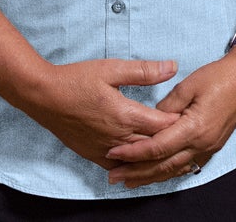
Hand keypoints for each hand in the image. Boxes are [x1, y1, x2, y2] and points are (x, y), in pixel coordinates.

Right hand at [18, 58, 181, 169]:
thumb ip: (144, 71)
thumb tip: (173, 67)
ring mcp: (104, 149)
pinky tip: (142, 163)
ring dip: (154, 155)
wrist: (43, 96)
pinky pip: (119, 167)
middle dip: (171, 140)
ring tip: (172, 151)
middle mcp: (117, 137)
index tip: (192, 116)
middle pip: (153, 146)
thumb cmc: (76, 79)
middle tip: (188, 135)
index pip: (162, 124)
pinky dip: (133, 165)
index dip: (179, 121)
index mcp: (125, 115)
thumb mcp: (111, 68)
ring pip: (138, 160)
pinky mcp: (93, 154)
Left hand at [104, 46, 235, 187]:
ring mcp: (209, 148)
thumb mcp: (188, 85)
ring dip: (151, 177)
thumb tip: (150, 121)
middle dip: (137, 172)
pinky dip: (169, 172)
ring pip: (174, 170)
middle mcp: (202, 143)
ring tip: (130, 181)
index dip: (133, 152)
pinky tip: (157, 174)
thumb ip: (166, 106)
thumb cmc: (219, 76)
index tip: (114, 152)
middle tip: (114, 176)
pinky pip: (187, 166)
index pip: (157, 147)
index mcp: (194, 128)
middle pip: (163, 165)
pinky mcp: (213, 146)